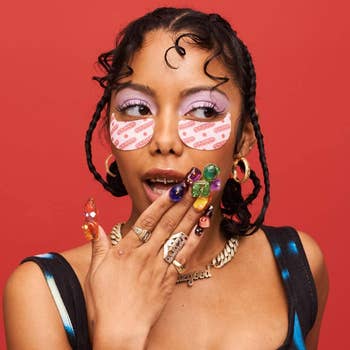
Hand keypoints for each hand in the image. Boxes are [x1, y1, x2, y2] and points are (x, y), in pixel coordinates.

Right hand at [84, 186, 208, 347]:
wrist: (119, 331)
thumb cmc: (103, 302)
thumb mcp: (95, 270)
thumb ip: (98, 245)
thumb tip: (95, 224)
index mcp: (125, 249)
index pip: (147, 220)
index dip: (163, 202)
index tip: (176, 187)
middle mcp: (144, 254)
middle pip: (167, 223)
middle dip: (183, 202)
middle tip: (196, 185)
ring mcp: (158, 267)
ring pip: (178, 236)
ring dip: (192, 216)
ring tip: (204, 199)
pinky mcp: (168, 280)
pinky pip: (184, 256)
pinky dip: (194, 240)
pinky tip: (202, 227)